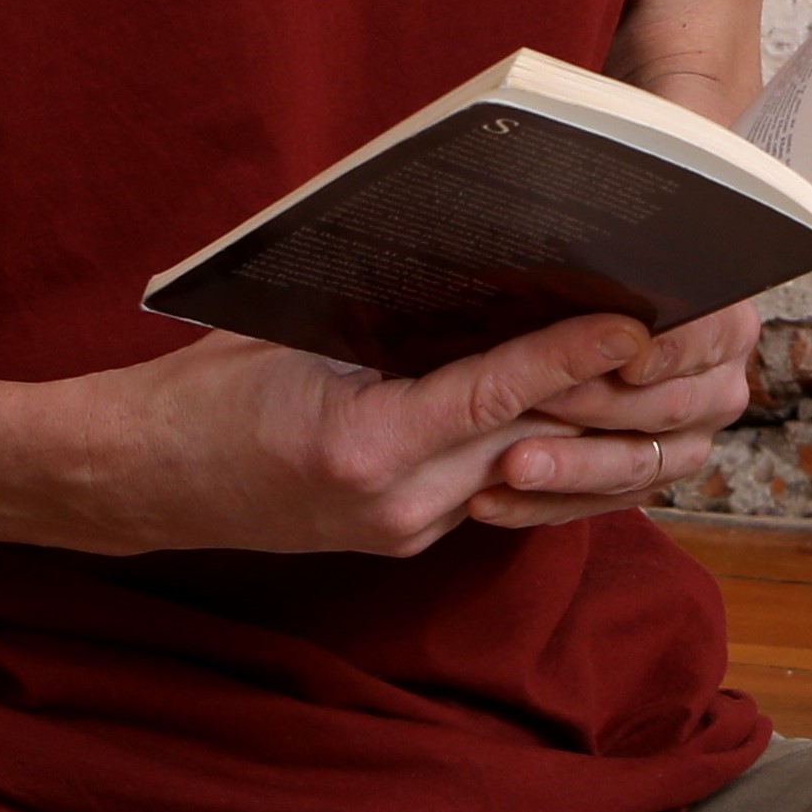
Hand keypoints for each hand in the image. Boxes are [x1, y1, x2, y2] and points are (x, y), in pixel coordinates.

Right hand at [54, 313, 666, 558]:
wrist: (137, 482)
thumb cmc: (200, 391)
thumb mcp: (291, 335)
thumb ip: (388, 322)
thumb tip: (481, 272)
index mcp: (365, 445)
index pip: (494, 396)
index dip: (569, 356)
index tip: (633, 322)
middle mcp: (398, 505)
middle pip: (531, 444)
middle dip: (607, 394)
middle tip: (674, 336)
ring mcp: (404, 532)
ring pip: (526, 476)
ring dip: (592, 433)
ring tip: (656, 378)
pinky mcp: (402, 539)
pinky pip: (495, 493)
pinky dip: (541, 452)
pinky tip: (585, 413)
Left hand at [471, 297, 759, 526]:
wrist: (542, 353)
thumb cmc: (567, 301)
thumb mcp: (582, 294)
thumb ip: (597, 304)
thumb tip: (618, 325)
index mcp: (725, 326)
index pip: (717, 332)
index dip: (677, 347)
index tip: (631, 361)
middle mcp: (717, 388)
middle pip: (671, 404)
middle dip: (600, 404)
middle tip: (541, 399)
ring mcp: (687, 443)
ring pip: (636, 464)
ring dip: (571, 467)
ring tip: (512, 465)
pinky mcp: (644, 484)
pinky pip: (599, 504)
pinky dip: (545, 502)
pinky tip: (492, 502)